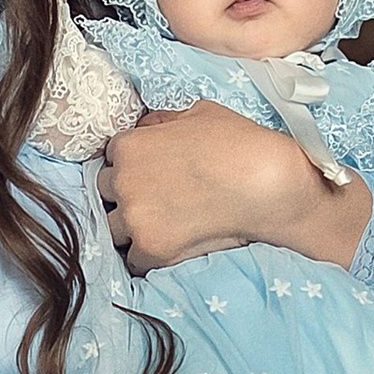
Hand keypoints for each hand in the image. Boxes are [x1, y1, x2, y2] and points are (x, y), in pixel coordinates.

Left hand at [99, 105, 371, 275]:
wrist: (267, 184)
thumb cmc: (239, 142)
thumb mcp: (197, 113)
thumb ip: (162, 121)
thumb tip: (146, 126)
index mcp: (129, 146)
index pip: (111, 158)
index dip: (131, 166)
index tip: (150, 175)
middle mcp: (123, 181)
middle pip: (105, 194)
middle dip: (126, 196)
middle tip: (155, 202)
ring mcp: (134, 218)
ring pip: (113, 229)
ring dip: (131, 229)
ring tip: (159, 228)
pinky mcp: (151, 249)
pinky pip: (133, 260)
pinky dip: (147, 258)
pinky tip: (167, 250)